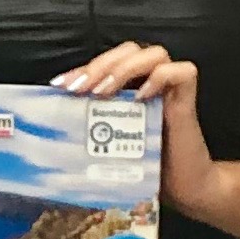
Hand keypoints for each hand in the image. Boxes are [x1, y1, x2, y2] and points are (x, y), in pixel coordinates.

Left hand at [55, 43, 213, 211]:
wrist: (181, 188)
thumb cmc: (145, 168)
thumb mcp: (108, 145)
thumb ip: (89, 131)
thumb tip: (51, 134)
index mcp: (129, 88)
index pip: (105, 63)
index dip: (82, 69)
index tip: (59, 86)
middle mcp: (149, 82)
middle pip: (127, 50)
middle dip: (100, 65)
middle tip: (80, 88)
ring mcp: (170, 89)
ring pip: (154, 53)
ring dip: (125, 68)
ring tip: (105, 91)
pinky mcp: (187, 100)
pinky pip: (183, 72)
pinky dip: (162, 77)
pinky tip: (142, 97)